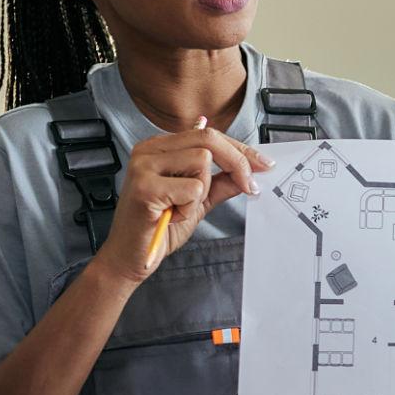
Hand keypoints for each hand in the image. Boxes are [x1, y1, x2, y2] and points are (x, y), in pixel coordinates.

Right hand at [94, 122, 273, 280]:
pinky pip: (193, 188)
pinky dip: (190, 208)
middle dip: (237, 162)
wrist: (131, 259)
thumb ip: (220, 182)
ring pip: (202, 161)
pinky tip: (172, 217)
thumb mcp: (197, 201)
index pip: (208, 135)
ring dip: (202, 192)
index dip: (240, 149)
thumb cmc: (160, 229)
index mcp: (159, 148)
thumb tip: (248, 168)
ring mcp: (143, 166)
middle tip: (250, 185)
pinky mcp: (146, 187)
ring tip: (181, 209)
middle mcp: (148, 150)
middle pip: (208, 139)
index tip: (263, 164)